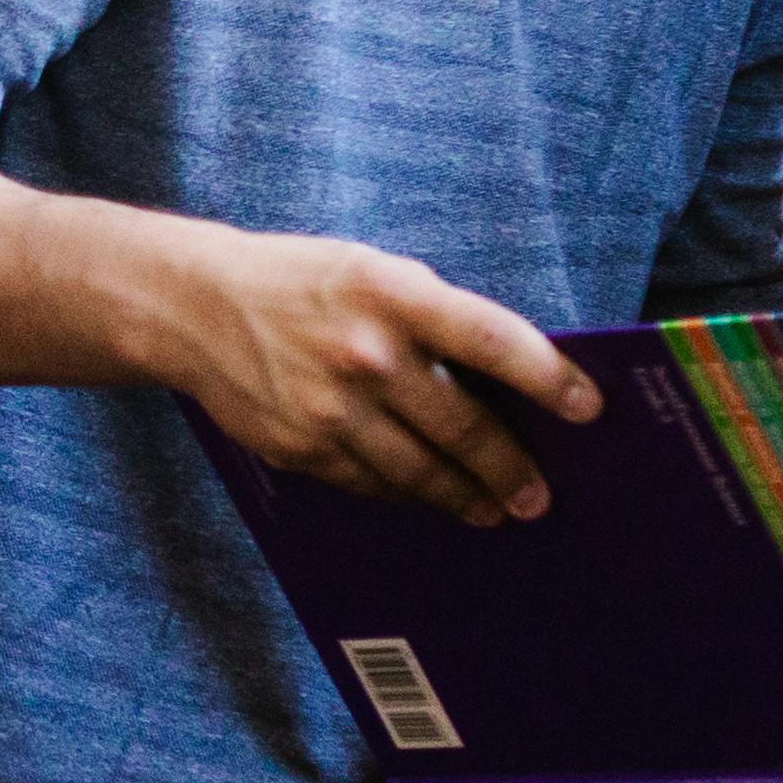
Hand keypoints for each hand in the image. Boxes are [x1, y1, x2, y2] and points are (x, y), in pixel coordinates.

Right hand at [140, 225, 602, 526]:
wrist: (194, 306)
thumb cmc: (300, 282)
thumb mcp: (372, 272)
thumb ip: (432, 316)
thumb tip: (506, 377)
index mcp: (394, 294)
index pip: (492, 340)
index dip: (548, 377)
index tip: (588, 409)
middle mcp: (367, 353)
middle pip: (463, 425)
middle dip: (510, 468)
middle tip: (540, 497)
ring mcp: (333, 408)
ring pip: (420, 470)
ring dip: (465, 496)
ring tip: (495, 510)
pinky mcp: (303, 447)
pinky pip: (371, 484)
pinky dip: (406, 494)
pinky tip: (428, 498)